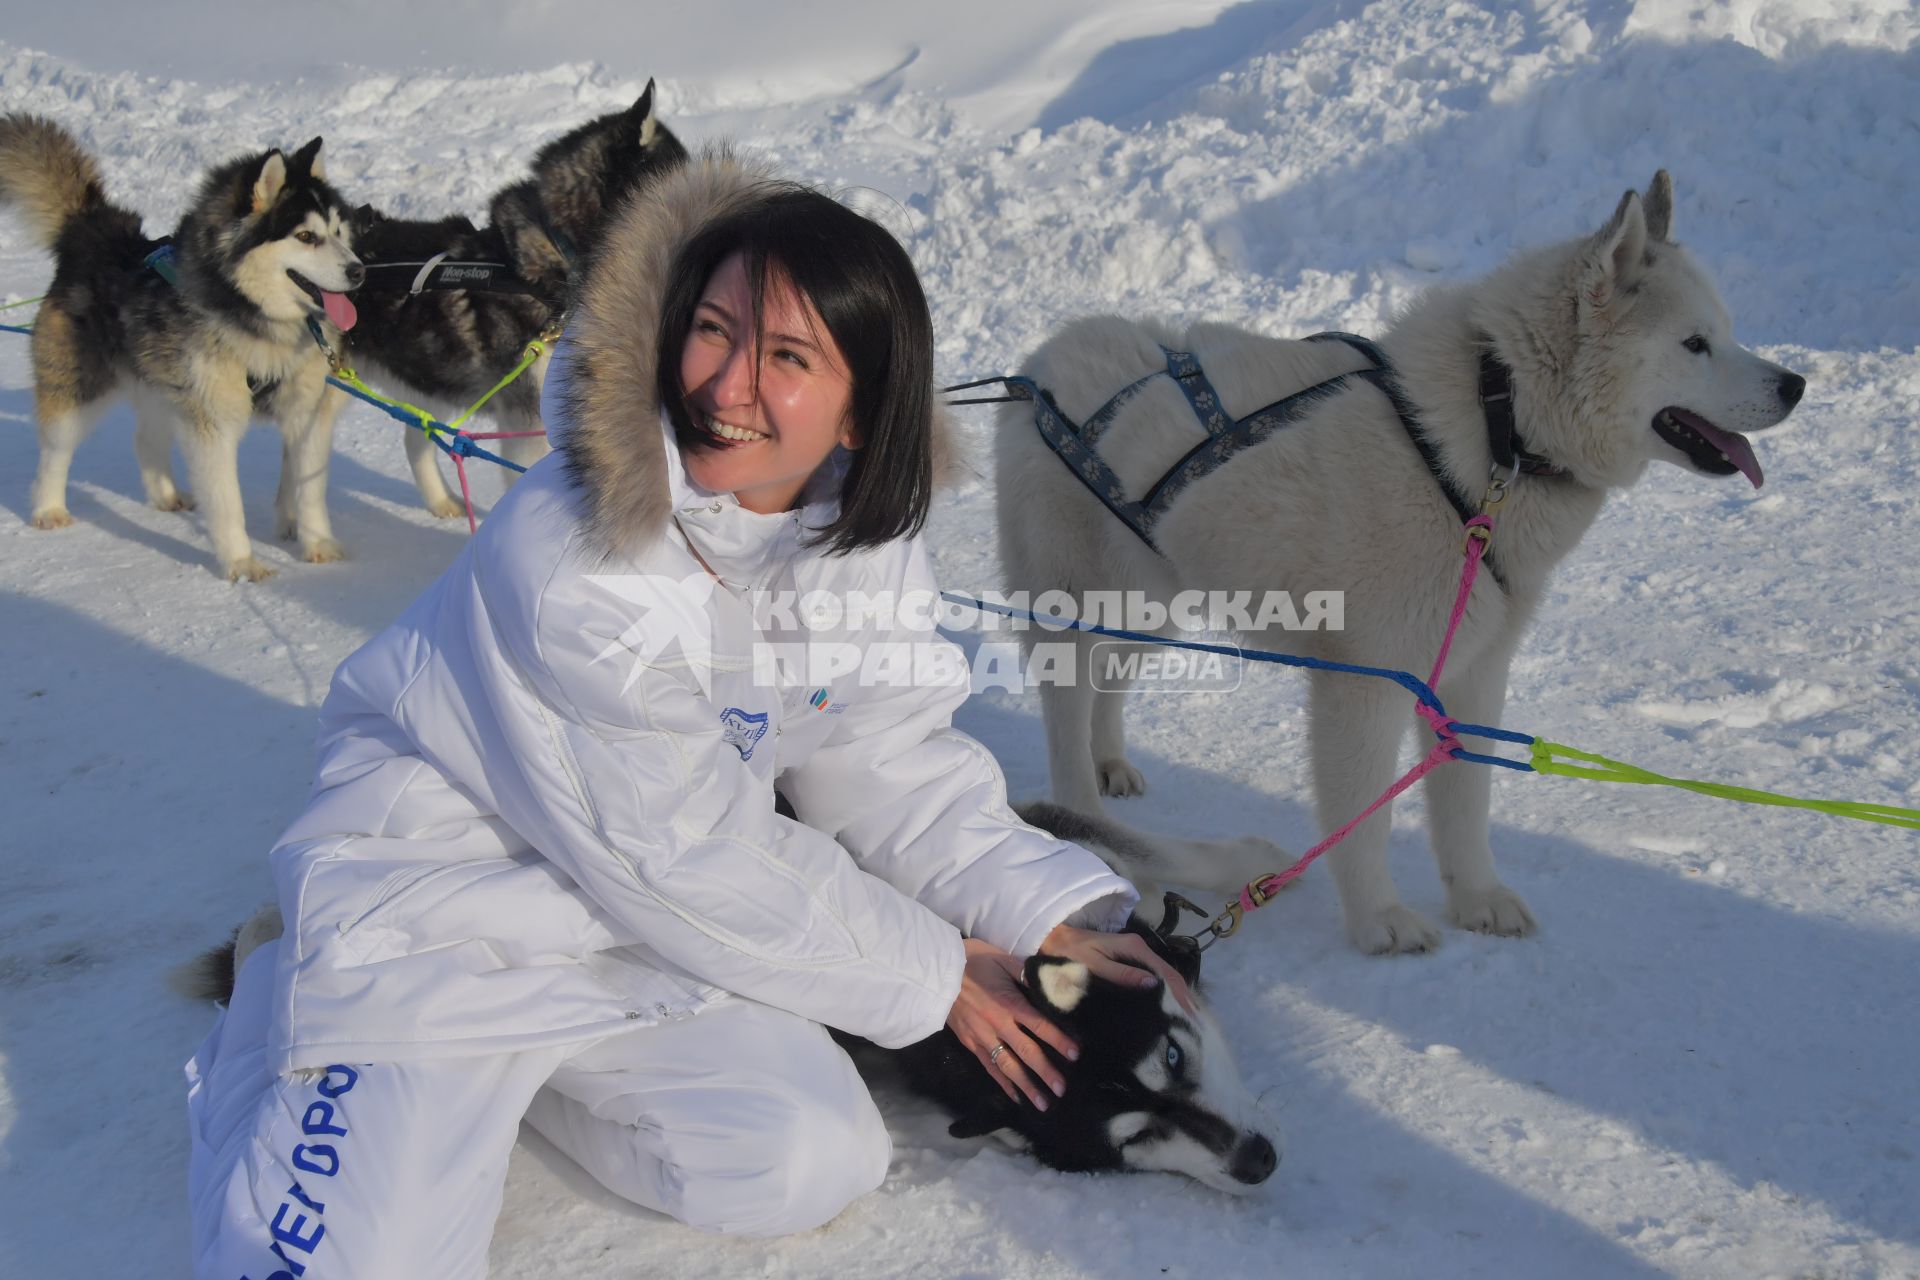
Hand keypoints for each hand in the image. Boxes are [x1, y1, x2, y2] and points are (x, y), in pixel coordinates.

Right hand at [946, 938, 1079, 1109]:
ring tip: (1043, 1104)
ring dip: (1026, 1085)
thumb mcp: (1004, 959)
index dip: (1059, 1040)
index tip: (1076, 1054)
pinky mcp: (970, 1044)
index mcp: (1008, 1002)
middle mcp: (997, 1024)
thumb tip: (1051, 985)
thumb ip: (1027, 974)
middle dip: (1046, 1071)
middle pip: (1026, 1052)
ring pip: (1008, 1066)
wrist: (936, 972)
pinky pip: (989, 1067)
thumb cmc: (974, 961)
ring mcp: (982, 1037)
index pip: (1040, 1025)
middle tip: (1062, 1090)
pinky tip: (1016, 1097)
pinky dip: (1003, 1083)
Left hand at [1038, 923, 1195, 1013]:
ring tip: (1184, 1019)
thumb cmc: (1070, 955)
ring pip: (1163, 976)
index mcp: (1133, 947)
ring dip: (1175, 995)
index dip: (1180, 994)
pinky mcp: (1129, 961)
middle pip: (1168, 974)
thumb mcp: (1094, 965)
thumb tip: (1152, 984)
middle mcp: (1139, 948)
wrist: (1052, 940)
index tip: (1189, 1015)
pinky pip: (1152, 977)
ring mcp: (1135, 954)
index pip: (1165, 972)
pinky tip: (1166, 1007)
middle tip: (1192, 1023)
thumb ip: (1121, 974)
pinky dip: (1164, 992)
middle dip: (1183, 997)